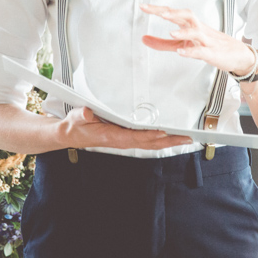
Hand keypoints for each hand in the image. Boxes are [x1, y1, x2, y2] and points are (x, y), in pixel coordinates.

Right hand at [59, 107, 191, 150]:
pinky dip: (160, 141)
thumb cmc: (76, 125)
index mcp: (111, 136)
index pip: (133, 137)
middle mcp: (120, 140)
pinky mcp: (126, 139)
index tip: (162, 133)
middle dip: (168, 141)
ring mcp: (124, 141)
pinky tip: (169, 138)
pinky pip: (146, 142)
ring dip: (168, 142)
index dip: (148, 135)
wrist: (71, 134)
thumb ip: (82, 115)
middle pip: (148, 143)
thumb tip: (87, 112)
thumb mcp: (77, 117)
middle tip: (186, 138)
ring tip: (184, 139)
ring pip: (150, 144)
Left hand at [140, 4, 255, 75]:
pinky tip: (181, 52)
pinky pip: (202, 51)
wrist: (238, 55)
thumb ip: (162, 43)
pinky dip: (192, 51)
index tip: (143, 6)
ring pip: (196, 31)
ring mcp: (206, 40)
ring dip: (183, 31)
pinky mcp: (213, 53)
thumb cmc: (211, 46)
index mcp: (190, 25)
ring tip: (170, 33)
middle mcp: (198, 29)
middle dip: (172, 12)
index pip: (173, 13)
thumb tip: (143, 38)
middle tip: (156, 12)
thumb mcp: (184, 44)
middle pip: (186, 15)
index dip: (158, 9)